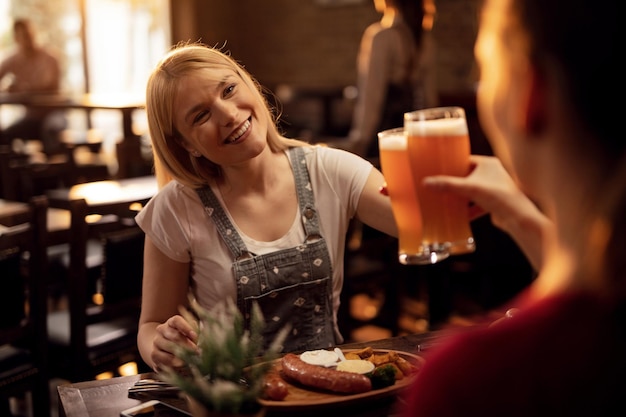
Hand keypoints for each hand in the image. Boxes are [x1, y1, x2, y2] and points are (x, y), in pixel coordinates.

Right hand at [150, 314, 197, 371]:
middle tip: (197, 352)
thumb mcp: (190, 335)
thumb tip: (197, 337)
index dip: (186, 328)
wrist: (165, 350)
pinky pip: (163, 358)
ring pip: (168, 348)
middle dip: (187, 345)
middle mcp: (162, 329)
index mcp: (172, 322)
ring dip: (181, 355)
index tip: (195, 336)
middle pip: (174, 336)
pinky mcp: (154, 354)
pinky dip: (173, 363)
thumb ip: (194, 334)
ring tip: (191, 360)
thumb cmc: (184, 340)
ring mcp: (156, 341)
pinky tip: (181, 365)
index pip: (177, 321)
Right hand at [378, 155, 549, 268]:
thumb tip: (427, 182)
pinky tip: (459, 215)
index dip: (451, 164)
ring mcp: (494, 188)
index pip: (465, 160)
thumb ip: (447, 185)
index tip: (438, 168)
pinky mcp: (494, 202)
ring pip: (472, 190)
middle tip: (438, 184)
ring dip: (460, 196)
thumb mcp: (469, 188)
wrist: (517, 218)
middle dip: (454, 182)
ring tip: (446, 199)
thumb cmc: (499, 197)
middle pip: (467, 176)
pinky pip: (477, 203)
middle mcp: (492, 173)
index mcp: (488, 163)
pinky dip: (468, 208)